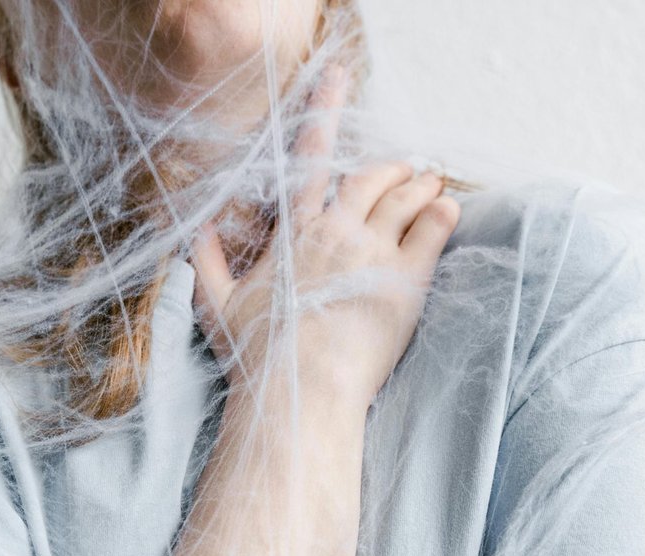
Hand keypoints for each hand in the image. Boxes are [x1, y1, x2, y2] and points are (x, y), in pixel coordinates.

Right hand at [190, 66, 461, 420]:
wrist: (299, 388)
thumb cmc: (257, 355)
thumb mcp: (217, 304)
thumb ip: (208, 261)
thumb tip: (194, 230)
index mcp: (294, 231)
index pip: (310, 157)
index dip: (324, 111)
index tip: (336, 77)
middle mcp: (335, 230)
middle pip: (371, 175)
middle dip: (392, 166)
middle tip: (407, 169)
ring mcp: (372, 251)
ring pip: (406, 196)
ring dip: (422, 185)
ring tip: (434, 186)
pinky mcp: (405, 278)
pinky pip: (432, 227)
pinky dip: (443, 211)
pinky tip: (449, 208)